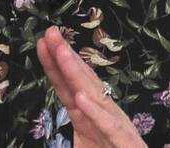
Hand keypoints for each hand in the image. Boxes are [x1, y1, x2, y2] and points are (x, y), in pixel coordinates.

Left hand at [36, 25, 144, 146]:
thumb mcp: (87, 145)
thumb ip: (77, 127)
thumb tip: (66, 106)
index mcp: (92, 120)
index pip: (69, 88)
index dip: (56, 66)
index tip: (42, 43)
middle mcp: (106, 118)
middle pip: (81, 84)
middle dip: (65, 57)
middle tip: (49, 32)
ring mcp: (117, 130)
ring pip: (96, 98)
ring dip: (77, 74)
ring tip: (61, 52)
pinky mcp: (127, 145)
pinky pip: (110, 129)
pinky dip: (97, 113)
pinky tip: (82, 99)